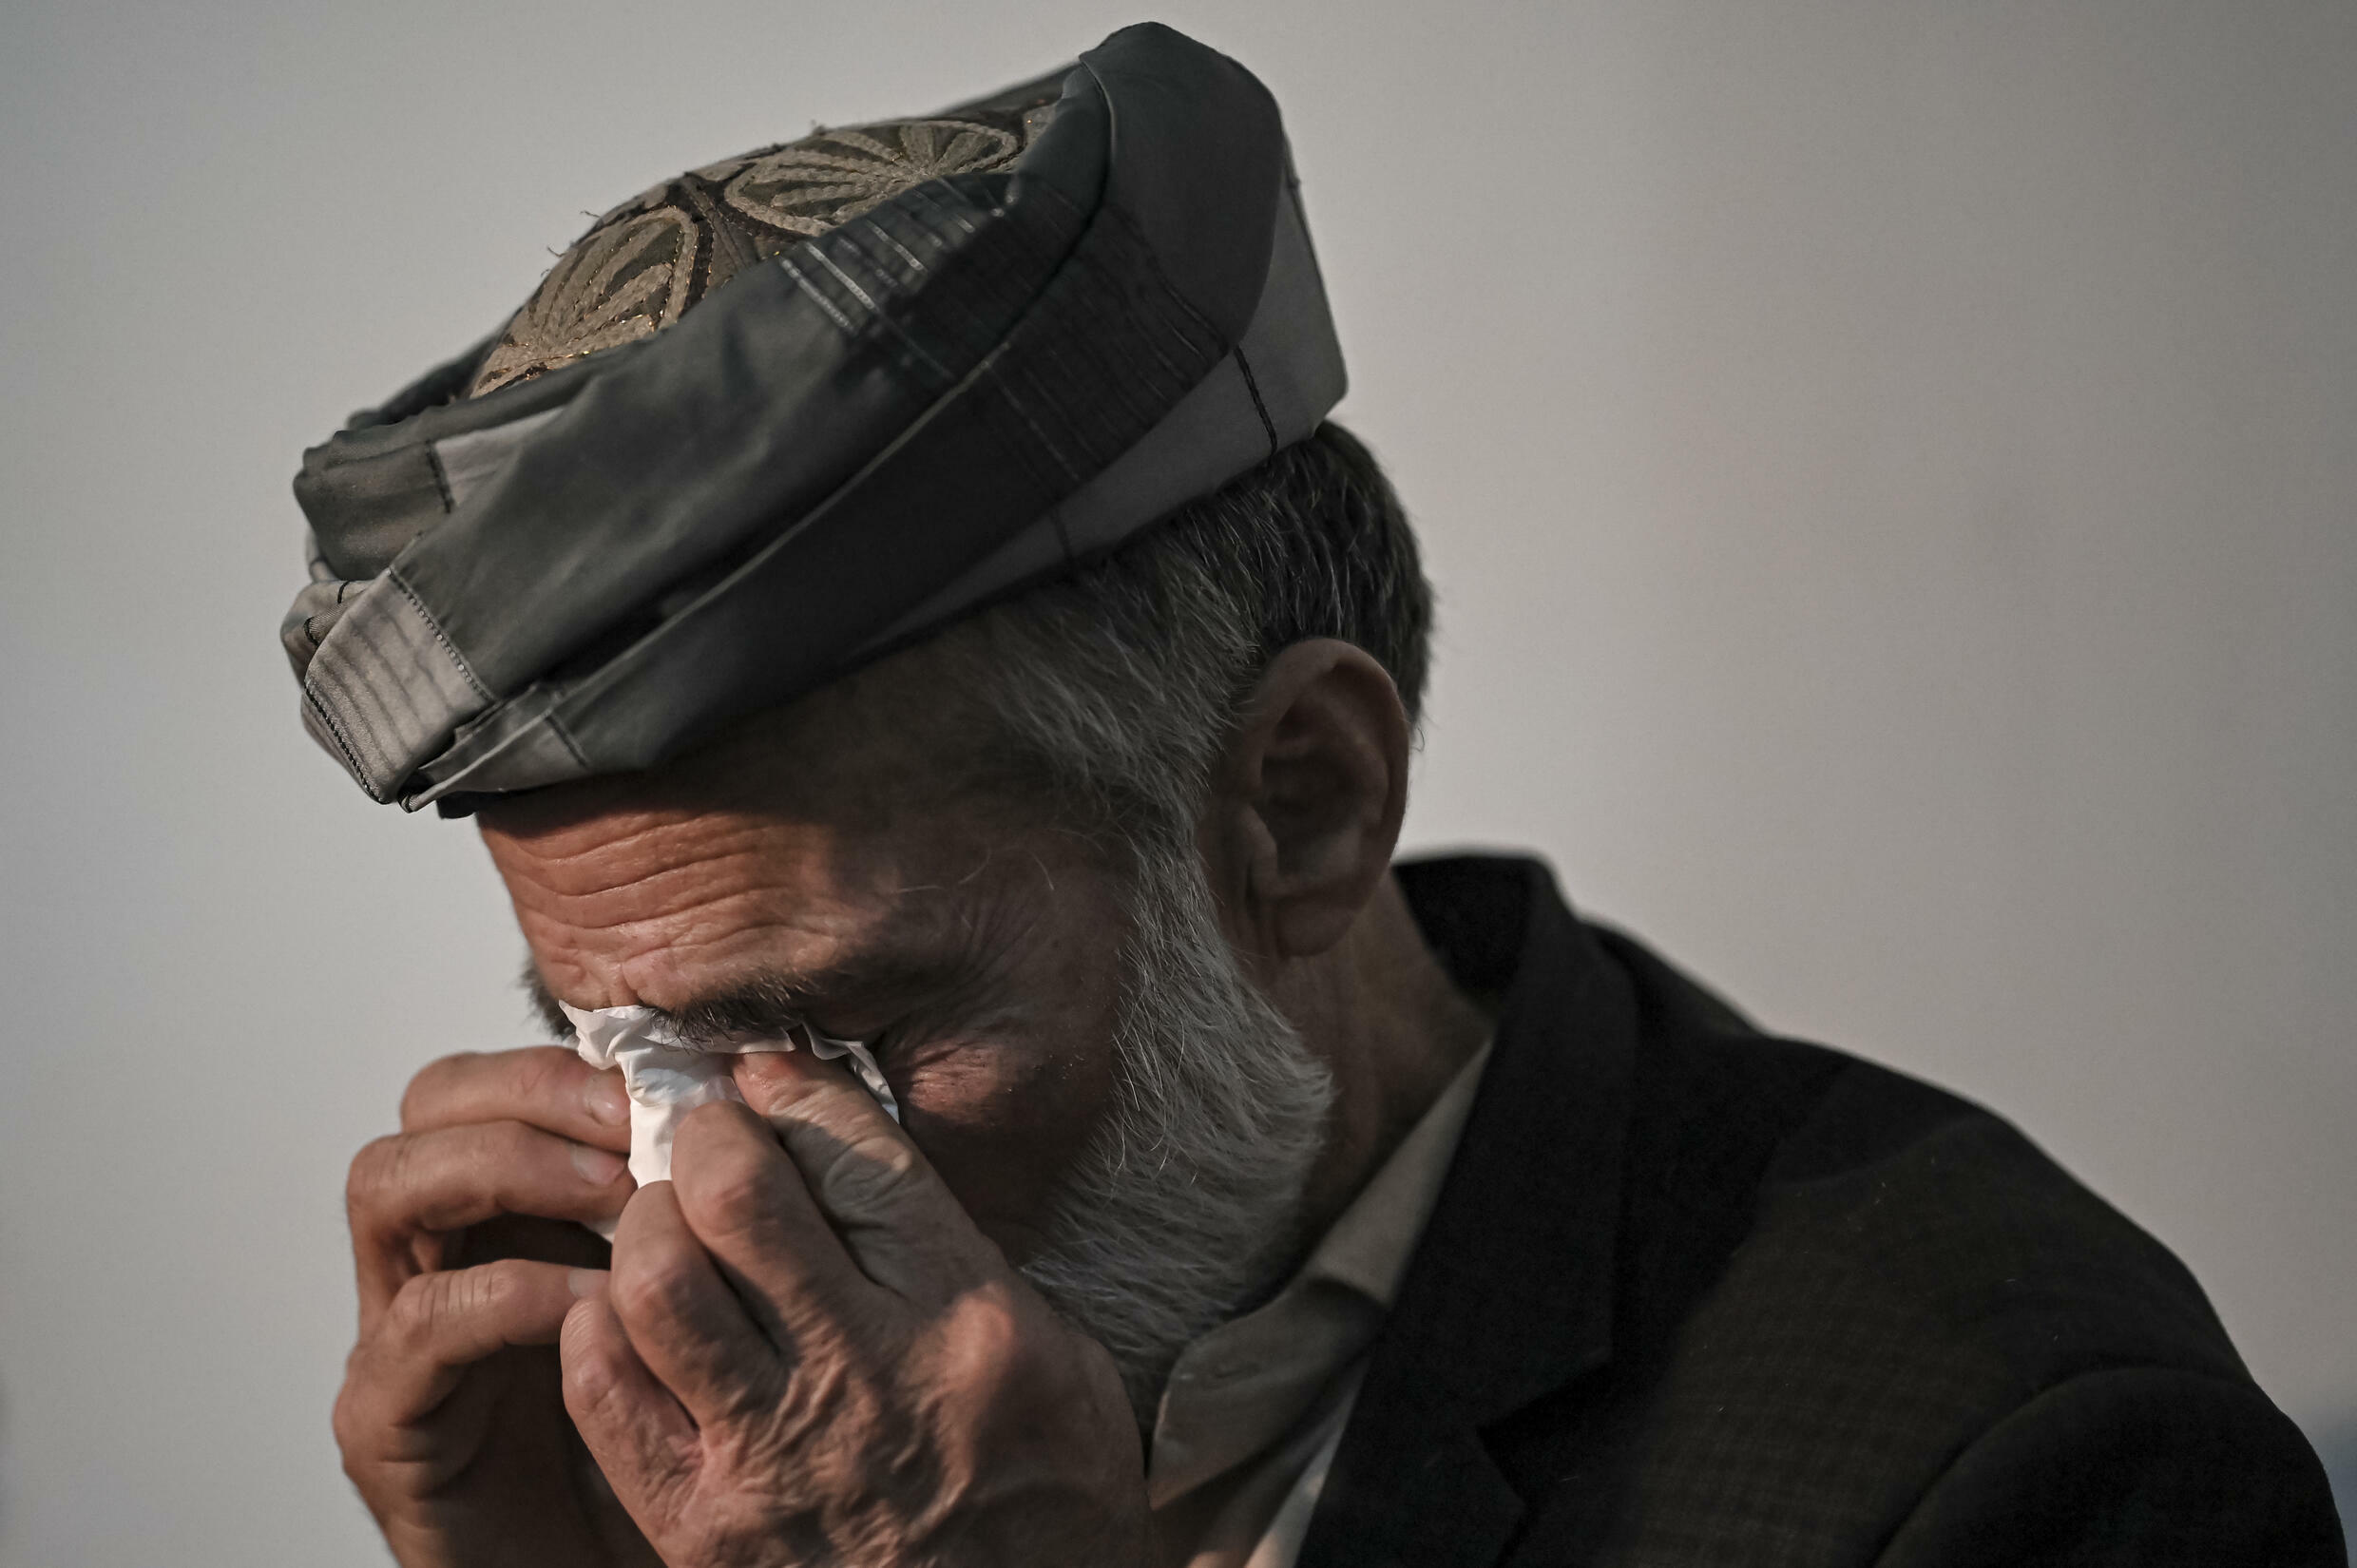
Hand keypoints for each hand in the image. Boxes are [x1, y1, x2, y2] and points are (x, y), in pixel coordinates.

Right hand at [334, 1046, 661, 1567]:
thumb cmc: (676, 1434)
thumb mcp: (709, 1291)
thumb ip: (712, 1198)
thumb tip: (781, 1084)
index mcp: (515, 1204)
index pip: (503, 1077)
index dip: (573, 1062)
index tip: (669, 1076)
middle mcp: (442, 1248)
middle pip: (430, 1105)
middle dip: (531, 1093)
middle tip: (630, 1122)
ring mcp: (402, 1329)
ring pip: (391, 1185)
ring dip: (507, 1168)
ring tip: (615, 1193)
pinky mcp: (387, 1419)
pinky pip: (420, 1324)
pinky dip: (509, 1294)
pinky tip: (596, 1302)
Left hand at [561, 1050, 1149, 1567]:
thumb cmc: (1044, 1498)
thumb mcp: (1053, 1350)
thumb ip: (952, 1250)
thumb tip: (848, 1143)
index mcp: (968, 1320)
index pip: (855, 1154)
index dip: (791, 1087)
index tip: (764, 1072)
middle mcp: (868, 1379)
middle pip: (737, 1197)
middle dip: (704, 1135)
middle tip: (700, 1133)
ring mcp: (777, 1461)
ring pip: (657, 1281)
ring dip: (645, 1226)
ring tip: (660, 1223)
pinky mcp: (705, 1530)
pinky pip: (606, 1394)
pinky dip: (599, 1329)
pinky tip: (625, 1318)